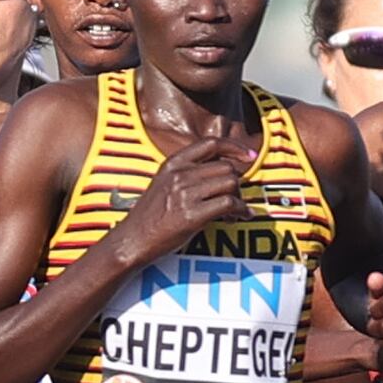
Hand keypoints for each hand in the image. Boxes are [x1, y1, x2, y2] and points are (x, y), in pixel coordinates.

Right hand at [108, 138, 255, 265]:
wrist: (133, 239)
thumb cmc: (150, 214)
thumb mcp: (163, 182)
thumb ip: (187, 172)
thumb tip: (223, 170)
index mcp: (173, 163)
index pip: (211, 143)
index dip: (234, 147)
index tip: (248, 155)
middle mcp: (180, 174)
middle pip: (226, 167)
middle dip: (237, 183)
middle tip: (237, 198)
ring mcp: (185, 194)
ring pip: (231, 183)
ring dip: (240, 197)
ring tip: (237, 211)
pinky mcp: (192, 215)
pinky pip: (229, 204)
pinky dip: (241, 210)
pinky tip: (241, 216)